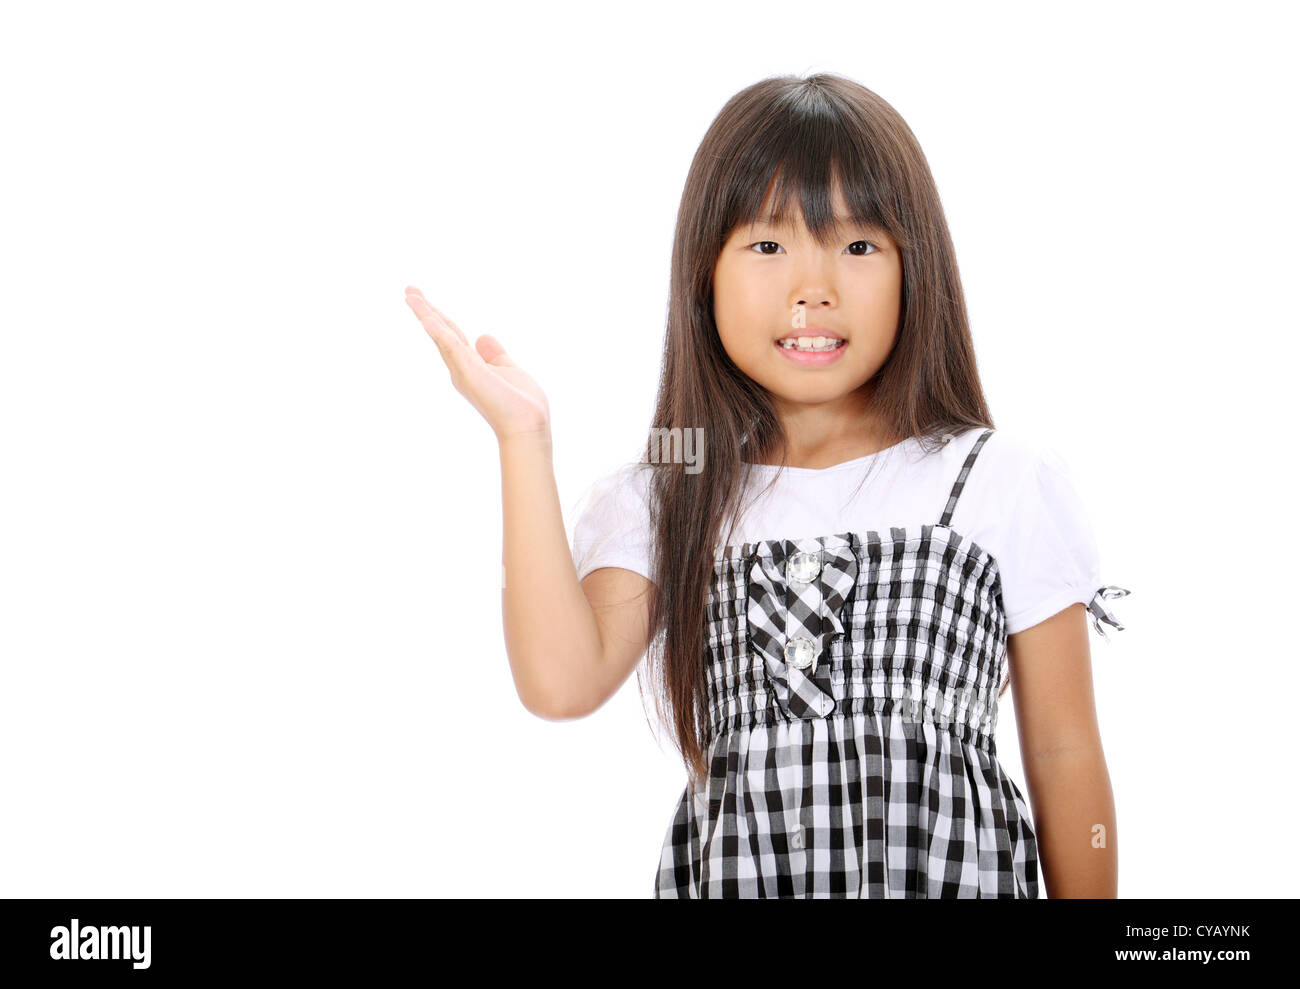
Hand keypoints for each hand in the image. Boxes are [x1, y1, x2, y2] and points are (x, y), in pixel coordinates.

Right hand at [405, 286, 550, 442]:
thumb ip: (494, 354)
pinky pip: (450, 345)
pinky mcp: (469, 370)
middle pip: (441, 332)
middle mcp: (461, 368)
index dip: (439, 317)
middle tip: (409, 291)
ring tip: (410, 295)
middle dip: (425, 310)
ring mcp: (463, 369)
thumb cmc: (521, 406)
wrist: (527, 427)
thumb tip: (482, 336)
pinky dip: (437, 330)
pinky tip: (426, 316)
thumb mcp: (508, 370)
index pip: (452, 335)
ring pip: (440, 335)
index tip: (425, 300)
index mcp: (470, 367)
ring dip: (425, 313)